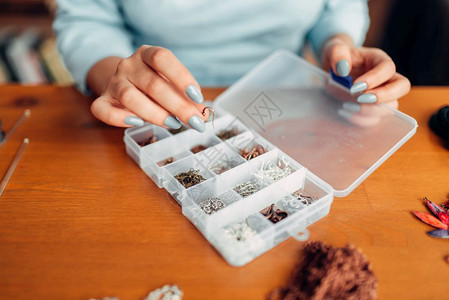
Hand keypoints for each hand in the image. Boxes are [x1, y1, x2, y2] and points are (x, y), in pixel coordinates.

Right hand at [89, 45, 208, 131]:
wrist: (122, 84)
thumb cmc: (153, 85)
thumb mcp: (171, 85)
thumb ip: (186, 97)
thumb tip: (202, 114)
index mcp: (146, 54)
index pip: (162, 58)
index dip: (181, 77)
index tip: (198, 97)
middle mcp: (128, 65)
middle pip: (152, 84)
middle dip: (178, 106)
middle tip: (194, 122)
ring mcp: (113, 82)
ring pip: (130, 97)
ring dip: (155, 114)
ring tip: (173, 124)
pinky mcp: (102, 100)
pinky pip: (105, 111)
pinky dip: (121, 119)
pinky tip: (138, 123)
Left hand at [322, 35, 409, 125]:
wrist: (331, 70)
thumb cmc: (338, 57)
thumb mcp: (334, 48)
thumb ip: (338, 53)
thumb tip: (343, 68)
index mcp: (378, 60)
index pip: (388, 68)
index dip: (375, 79)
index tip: (354, 87)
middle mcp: (385, 78)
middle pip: (402, 87)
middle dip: (383, 96)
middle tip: (361, 99)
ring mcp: (380, 94)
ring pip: (392, 106)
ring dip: (371, 110)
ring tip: (347, 106)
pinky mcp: (372, 108)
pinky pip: (375, 119)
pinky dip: (361, 119)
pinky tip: (344, 113)